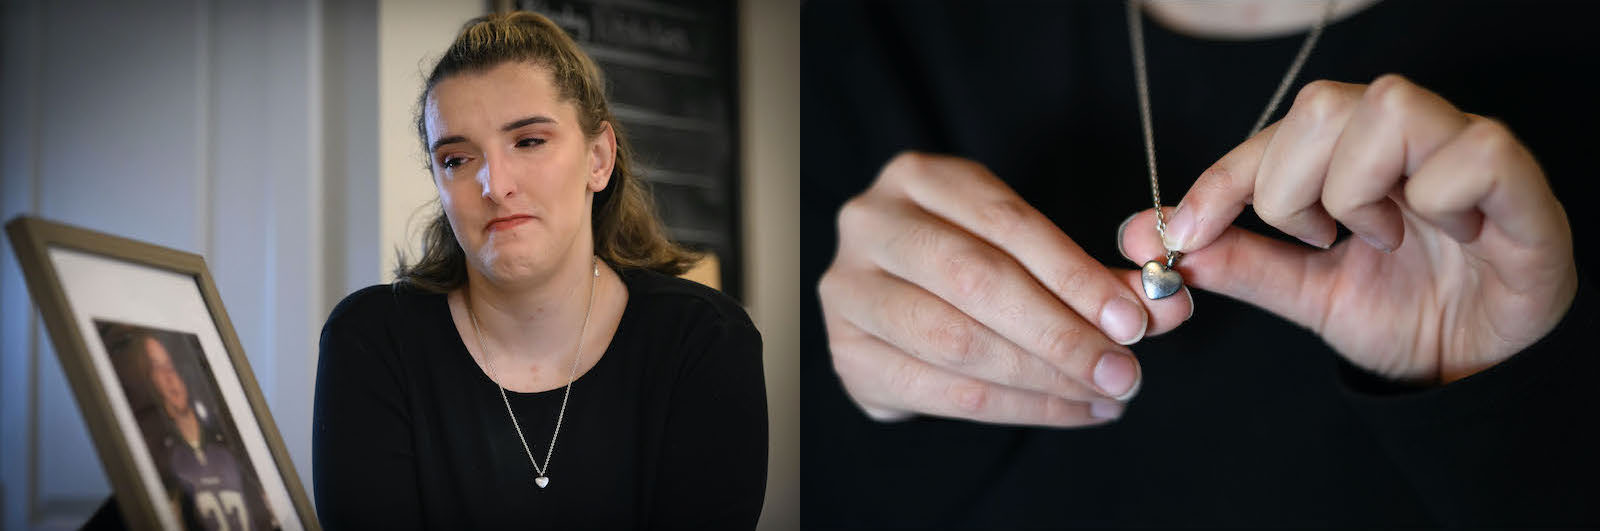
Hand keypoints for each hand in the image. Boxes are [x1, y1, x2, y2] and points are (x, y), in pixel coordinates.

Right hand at [820, 152, 1194, 426]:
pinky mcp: (847, 354)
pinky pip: (941, 391)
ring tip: (1105, 393)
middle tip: (1124, 370)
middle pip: (976, 281)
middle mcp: (870, 224)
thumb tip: (1168, 305)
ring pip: (956, 341)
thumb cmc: (970, 265)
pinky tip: (1069, 410)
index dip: (1074, 273)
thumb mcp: (1027, 249)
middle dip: (1061, 332)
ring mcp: (848, 290)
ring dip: (1044, 377)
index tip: (1135, 318)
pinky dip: (1017, 408)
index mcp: (917, 178)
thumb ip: (1092, 276)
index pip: (1005, 222)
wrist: (894, 304)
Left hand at [1118, 75, 1576, 384]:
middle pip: (1322, 103)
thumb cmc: (1405, 314)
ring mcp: (1463, 151)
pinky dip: (1440, 200)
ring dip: (1360, 188)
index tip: (1181, 232)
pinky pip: (1473, 152)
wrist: (1479, 369)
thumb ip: (1238, 262)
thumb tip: (1141, 238)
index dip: (1220, 179)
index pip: (1273, 133)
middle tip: (1314, 238)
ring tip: (1382, 237)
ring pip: (1388, 108)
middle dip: (1290, 184)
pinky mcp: (1520, 184)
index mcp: (1352, 153)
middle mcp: (1406, 136)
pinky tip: (1450, 236)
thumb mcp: (1306, 293)